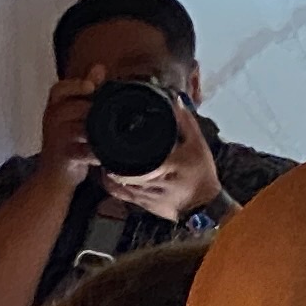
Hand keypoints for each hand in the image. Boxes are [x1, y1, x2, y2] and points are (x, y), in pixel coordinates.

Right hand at [36, 68, 103, 182]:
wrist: (53, 176)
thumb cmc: (67, 141)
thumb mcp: (74, 113)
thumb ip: (86, 90)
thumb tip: (99, 67)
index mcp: (54, 106)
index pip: (59, 89)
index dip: (75, 86)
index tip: (90, 87)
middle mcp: (51, 119)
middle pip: (75, 108)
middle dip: (94, 112)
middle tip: (111, 117)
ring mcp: (55, 138)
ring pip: (80, 129)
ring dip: (97, 132)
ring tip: (110, 135)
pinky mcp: (63, 157)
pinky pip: (82, 151)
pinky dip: (95, 153)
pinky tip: (103, 154)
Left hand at [105, 98, 221, 223]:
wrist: (205, 205)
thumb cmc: (201, 173)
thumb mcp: (197, 144)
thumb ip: (185, 122)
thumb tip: (175, 100)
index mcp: (166, 167)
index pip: (136, 165)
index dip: (119, 156)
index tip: (110, 141)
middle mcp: (153, 184)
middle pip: (121, 174)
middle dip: (109, 161)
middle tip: (100, 146)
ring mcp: (146, 197)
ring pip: (117, 185)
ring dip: (108, 172)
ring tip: (103, 157)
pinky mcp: (143, 206)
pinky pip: (121, 195)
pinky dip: (111, 184)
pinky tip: (108, 174)